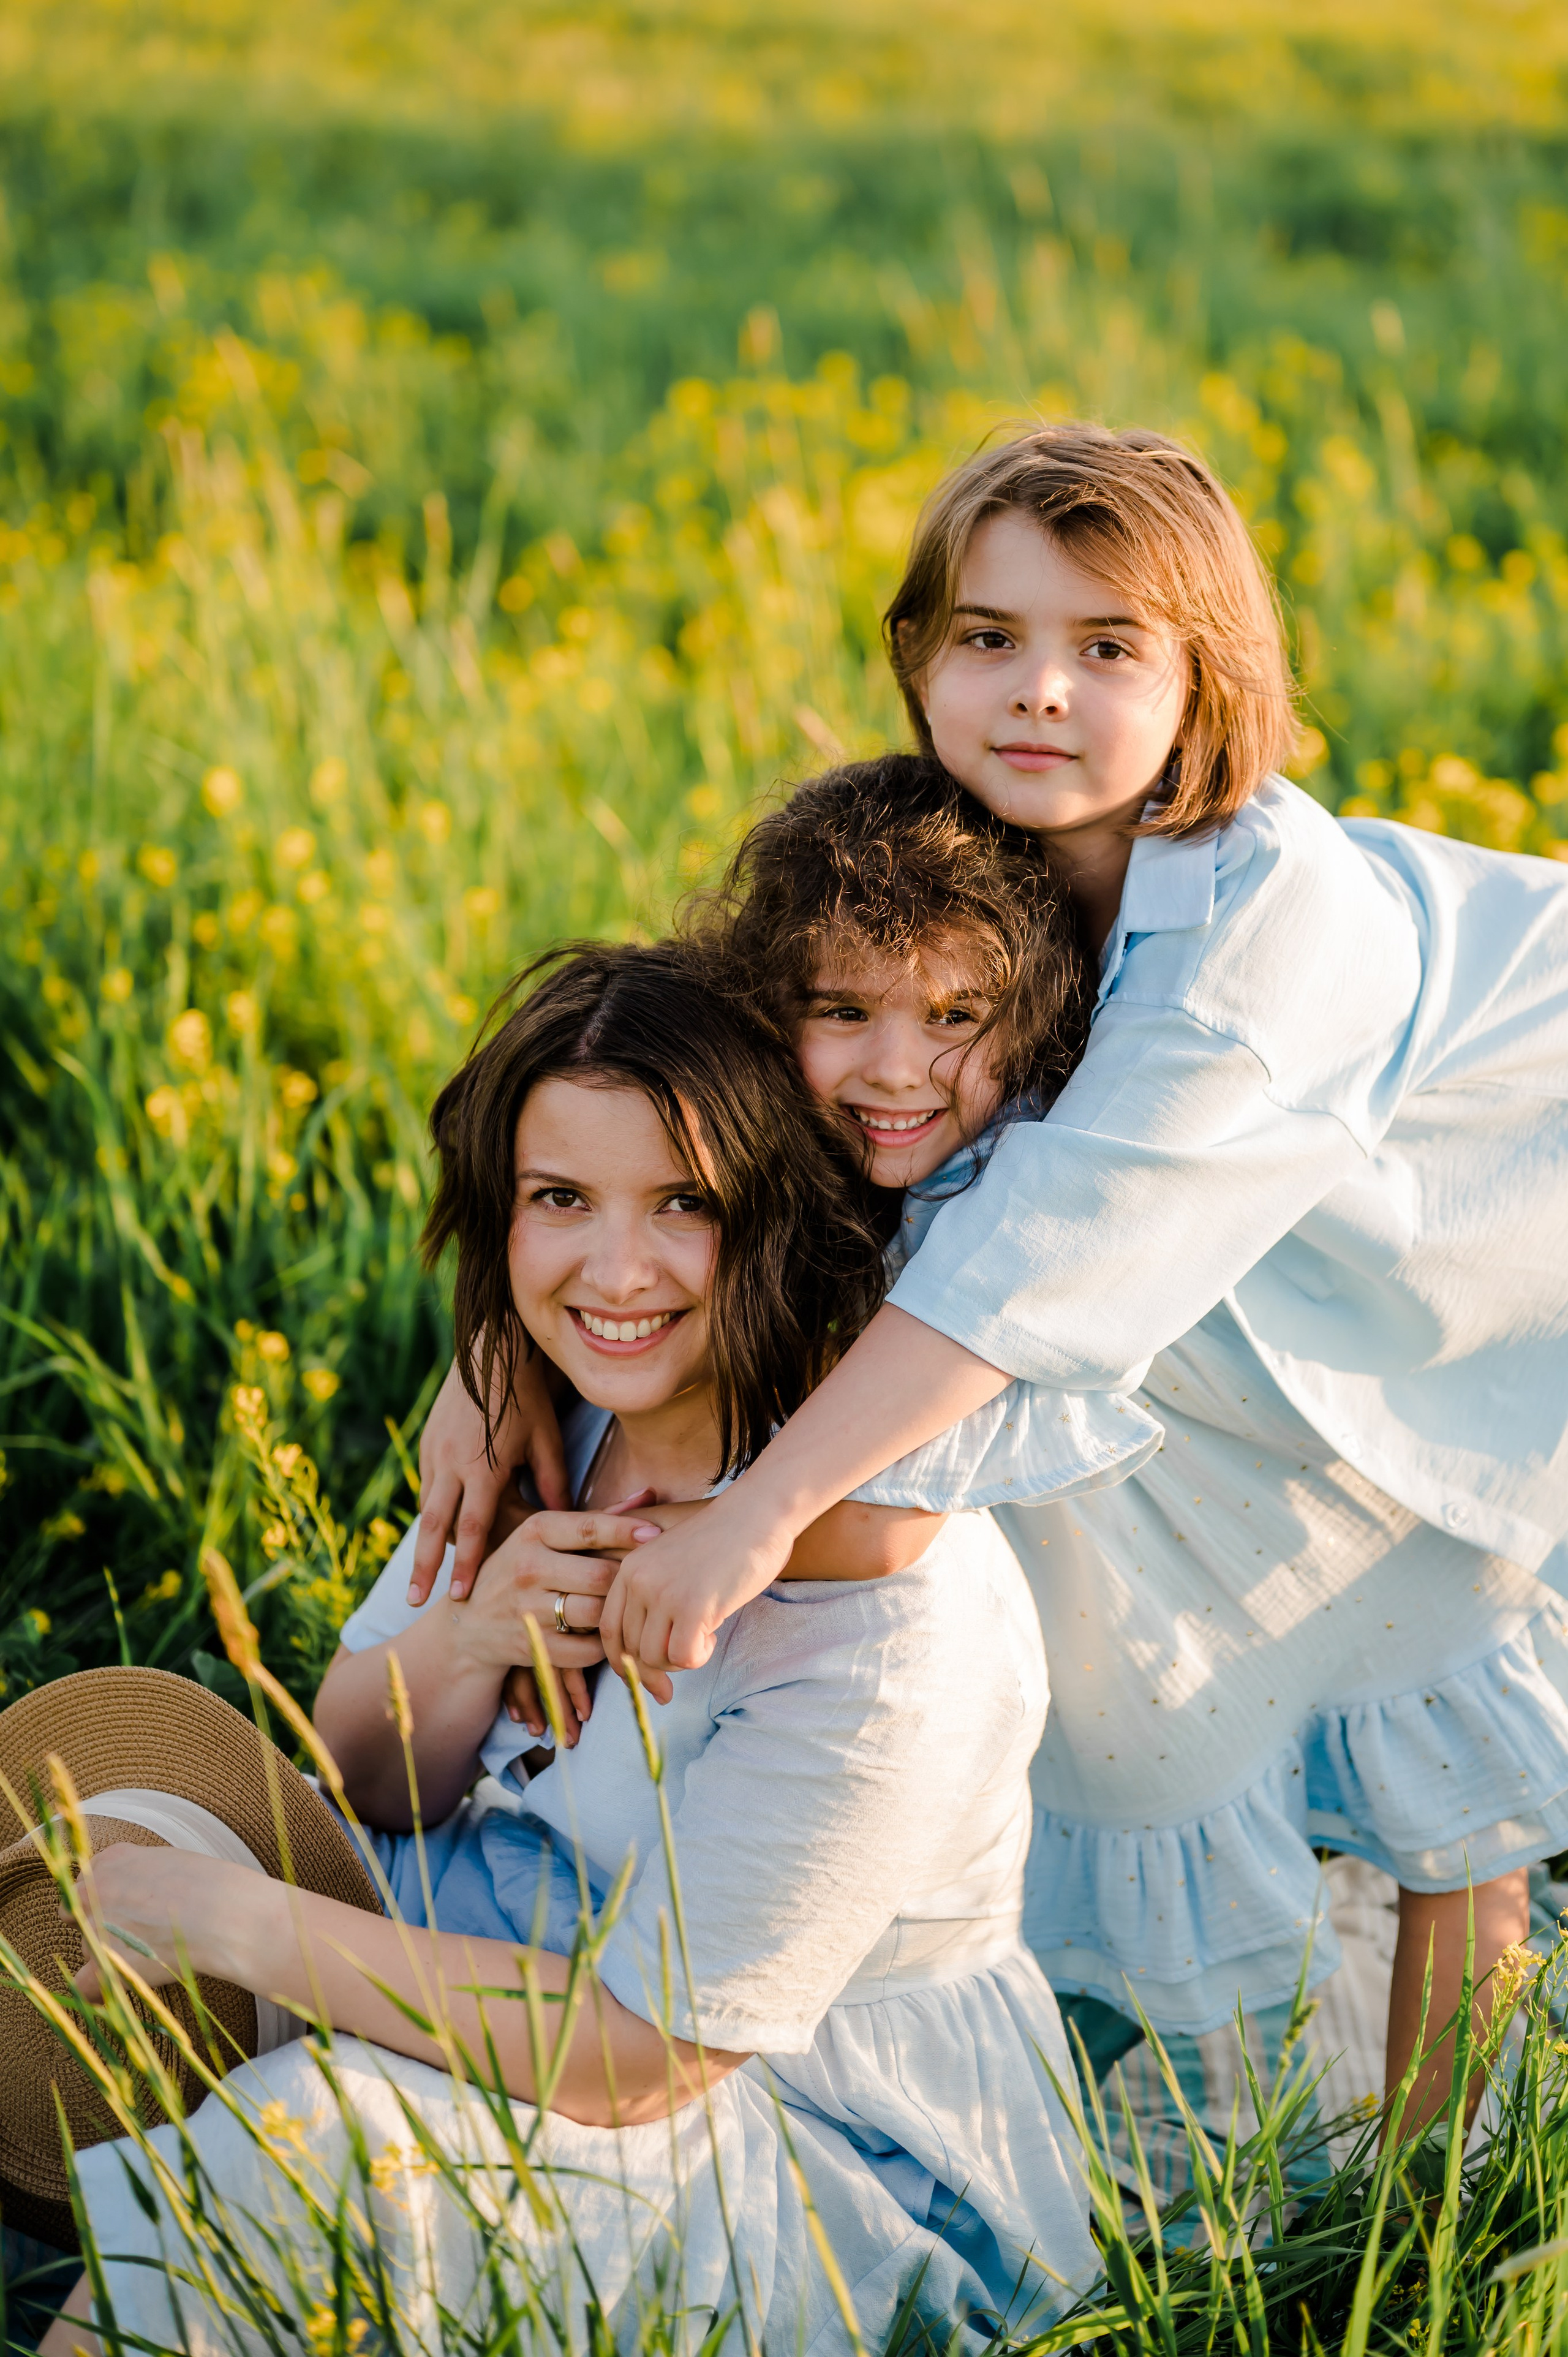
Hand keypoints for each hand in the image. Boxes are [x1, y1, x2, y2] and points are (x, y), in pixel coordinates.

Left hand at [70, 1844, 256, 1998]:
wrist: (228, 1917)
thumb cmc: (215, 1889)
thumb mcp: (171, 1863)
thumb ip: (140, 1876)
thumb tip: (134, 1898)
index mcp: (113, 1860)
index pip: (88, 1884)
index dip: (108, 1902)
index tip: (129, 1912)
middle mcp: (95, 1890)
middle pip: (82, 1917)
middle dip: (103, 1927)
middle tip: (141, 1935)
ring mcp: (94, 1928)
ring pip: (90, 1950)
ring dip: (112, 1956)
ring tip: (155, 1953)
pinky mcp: (101, 1965)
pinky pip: (85, 1984)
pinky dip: (102, 1988)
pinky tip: (127, 1983)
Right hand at [413, 1354, 569, 1604]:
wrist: (489, 1349)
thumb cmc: (526, 1396)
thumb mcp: (546, 1439)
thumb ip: (553, 1481)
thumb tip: (567, 1522)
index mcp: (482, 1466)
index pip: (472, 1527)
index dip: (466, 1565)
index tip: (458, 1597)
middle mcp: (451, 1463)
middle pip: (433, 1526)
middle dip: (424, 1567)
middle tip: (416, 1601)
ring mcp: (434, 1452)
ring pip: (426, 1507)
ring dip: (426, 1541)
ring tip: (422, 1577)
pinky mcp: (427, 1442)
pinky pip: (426, 1486)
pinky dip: (430, 1510)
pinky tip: (434, 1532)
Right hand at [498, 1490, 656, 1745]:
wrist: (468, 1625)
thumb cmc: (520, 1572)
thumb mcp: (546, 1537)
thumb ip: (597, 1519)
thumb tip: (648, 1493)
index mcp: (534, 1531)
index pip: (590, 1529)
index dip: (628, 1531)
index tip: (657, 1535)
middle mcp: (527, 1567)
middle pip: (600, 1575)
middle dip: (627, 1581)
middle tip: (646, 1583)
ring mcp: (526, 1609)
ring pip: (595, 1613)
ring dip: (616, 1614)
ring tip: (630, 1610)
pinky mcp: (530, 1647)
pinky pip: (586, 1650)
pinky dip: (603, 1645)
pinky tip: (607, 1636)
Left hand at [599, 1488, 793, 1700]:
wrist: (758, 1513)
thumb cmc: (725, 1541)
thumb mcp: (674, 1564)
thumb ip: (654, 1599)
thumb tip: (648, 1662)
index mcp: (630, 1568)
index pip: (610, 1629)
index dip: (624, 1660)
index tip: (646, 1675)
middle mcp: (639, 1580)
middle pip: (632, 1649)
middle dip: (658, 1667)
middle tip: (687, 1656)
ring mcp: (663, 1593)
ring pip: (655, 1658)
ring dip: (681, 1658)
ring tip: (703, 1635)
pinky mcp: (692, 1606)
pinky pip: (684, 1657)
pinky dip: (700, 1655)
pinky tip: (713, 1633)